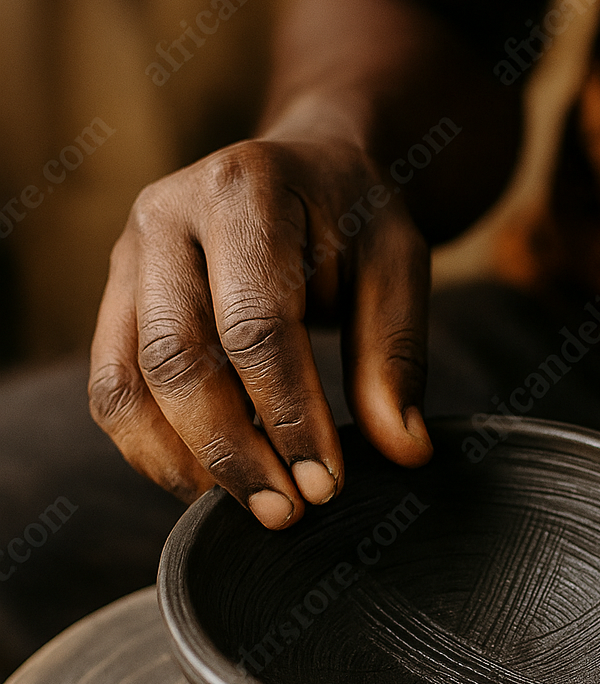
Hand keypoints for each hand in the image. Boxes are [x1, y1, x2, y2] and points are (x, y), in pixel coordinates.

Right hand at [89, 135, 431, 526]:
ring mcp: (128, 258)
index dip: (288, 414)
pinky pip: (111, 392)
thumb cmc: (353, 218)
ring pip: (125, 382)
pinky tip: (211, 484)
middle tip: (287, 512)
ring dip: (183, 462)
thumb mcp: (398, 266)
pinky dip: (153, 451)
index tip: (326, 484)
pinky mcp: (115, 300)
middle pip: (176, 357)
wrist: (304, 171)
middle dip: (231, 450)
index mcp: (244, 188)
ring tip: (250, 507)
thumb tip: (404, 450)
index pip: (255, 325)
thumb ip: (396, 355)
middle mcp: (166, 214)